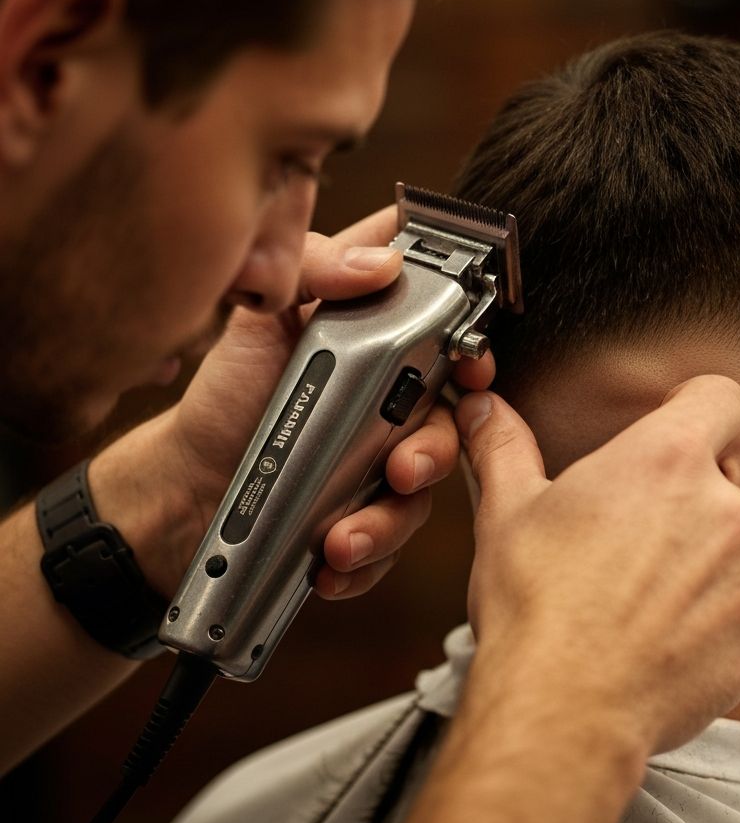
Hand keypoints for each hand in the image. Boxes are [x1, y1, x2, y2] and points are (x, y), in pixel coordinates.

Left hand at [91, 206, 491, 598]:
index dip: (472, 336)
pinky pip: (392, 541)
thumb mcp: (262, 315)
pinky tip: (331, 562)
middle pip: (452, 419)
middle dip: (436, 450)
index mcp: (375, 342)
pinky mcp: (367, 515)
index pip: (446, 327)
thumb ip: (316, 266)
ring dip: (391, 518)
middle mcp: (388, 400)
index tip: (471, 362)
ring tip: (344, 537)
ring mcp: (381, 461)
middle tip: (405, 467)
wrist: (185, 487)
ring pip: (426, 491)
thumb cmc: (225, 397)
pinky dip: (367, 558)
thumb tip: (385, 260)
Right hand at [457, 376, 739, 755]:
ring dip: (691, 564)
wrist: (562, 709)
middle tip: (623, 534)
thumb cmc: (535, 603)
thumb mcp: (507, 509)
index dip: (696, 406)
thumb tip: (483, 407)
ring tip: (630, 598)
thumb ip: (504, 446)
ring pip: (726, 552)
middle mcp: (723, 511)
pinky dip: (703, 622)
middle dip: (679, 499)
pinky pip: (734, 615)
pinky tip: (651, 640)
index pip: (721, 397)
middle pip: (718, 480)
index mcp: (667, 460)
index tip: (670, 427)